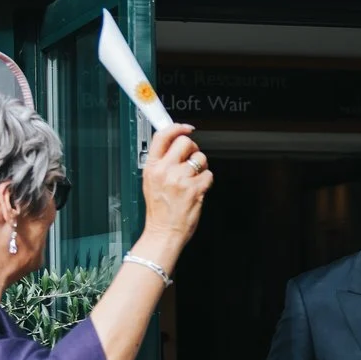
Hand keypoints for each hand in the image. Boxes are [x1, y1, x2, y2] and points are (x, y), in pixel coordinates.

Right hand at [138, 121, 211, 252]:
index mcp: (152, 167)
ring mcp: (180, 179)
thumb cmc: (159, 210)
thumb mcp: (151, 182)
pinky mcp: (195, 189)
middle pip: (185, 142)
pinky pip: (208, 175)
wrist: (164, 232)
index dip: (176, 128)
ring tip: (193, 179)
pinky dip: (206, 182)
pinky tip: (197, 190)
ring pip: (200, 158)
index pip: (162, 136)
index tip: (185, 128)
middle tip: (191, 161)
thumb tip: (175, 145)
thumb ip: (162, 163)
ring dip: (201, 167)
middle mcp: (165, 171)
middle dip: (192, 149)